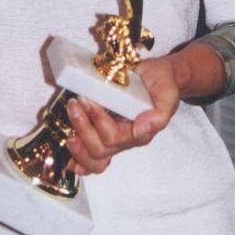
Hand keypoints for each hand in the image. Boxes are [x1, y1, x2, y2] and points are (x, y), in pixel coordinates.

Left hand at [65, 55, 180, 174]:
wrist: (158, 76)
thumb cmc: (163, 85)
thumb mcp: (167, 94)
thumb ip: (159, 114)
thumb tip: (142, 129)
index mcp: (140, 133)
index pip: (114, 138)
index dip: (97, 121)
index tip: (88, 100)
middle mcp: (125, 139)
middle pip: (100, 150)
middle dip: (83, 128)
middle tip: (74, 105)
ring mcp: (113, 136)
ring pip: (93, 155)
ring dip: (77, 140)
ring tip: (70, 115)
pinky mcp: (103, 129)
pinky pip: (90, 154)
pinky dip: (77, 158)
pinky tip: (66, 155)